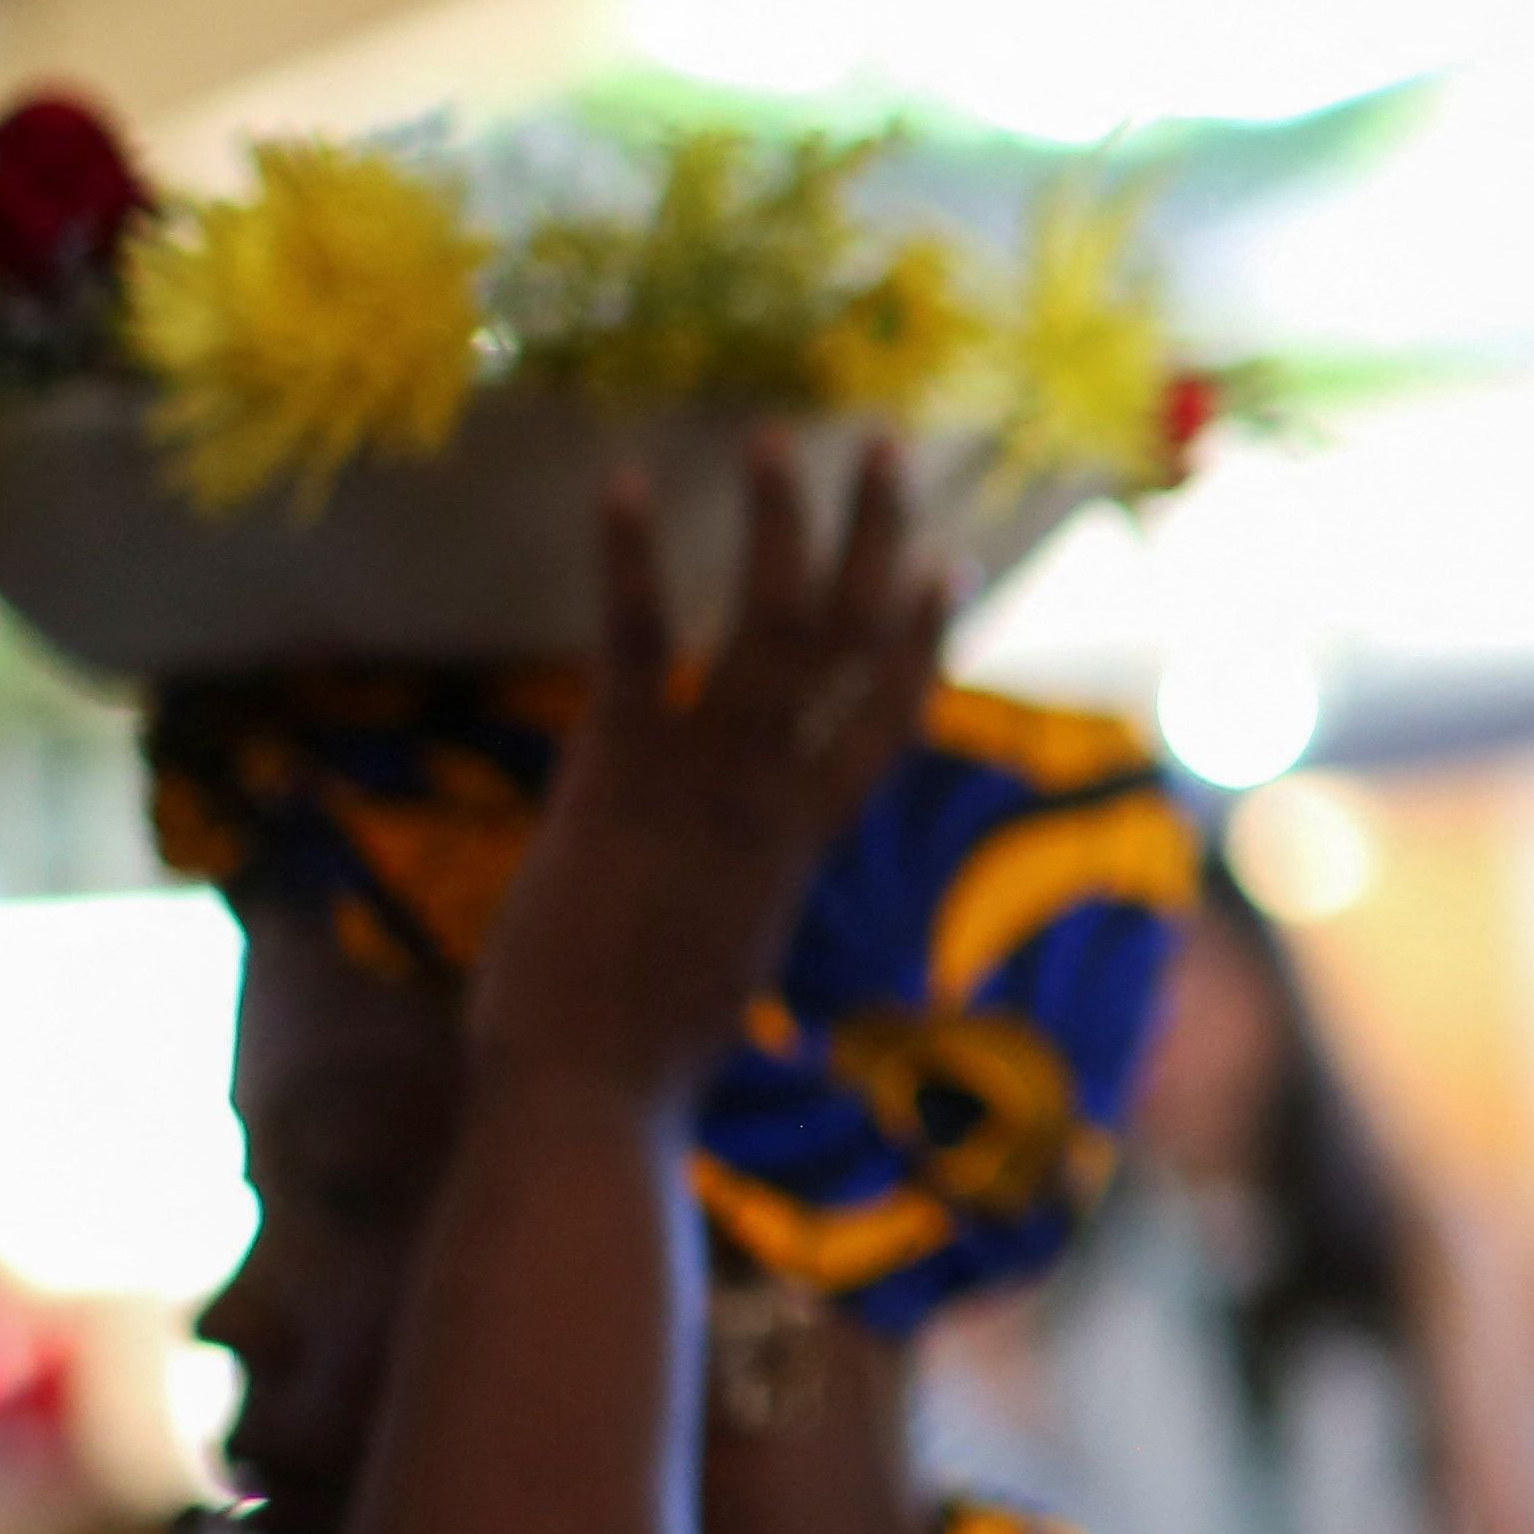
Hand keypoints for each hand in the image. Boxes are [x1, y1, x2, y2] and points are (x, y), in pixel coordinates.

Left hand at [470, 436, 948, 1097]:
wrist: (588, 1100)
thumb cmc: (633, 1068)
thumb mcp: (713, 979)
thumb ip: (727, 924)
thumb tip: (728, 946)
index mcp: (799, 842)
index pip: (887, 716)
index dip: (922, 634)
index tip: (945, 561)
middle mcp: (772, 794)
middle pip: (851, 641)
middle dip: (872, 535)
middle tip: (883, 445)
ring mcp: (705, 779)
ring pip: (771, 625)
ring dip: (778, 520)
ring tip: (779, 433)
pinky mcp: (620, 773)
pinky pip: (636, 644)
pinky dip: (628, 559)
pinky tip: (620, 481)